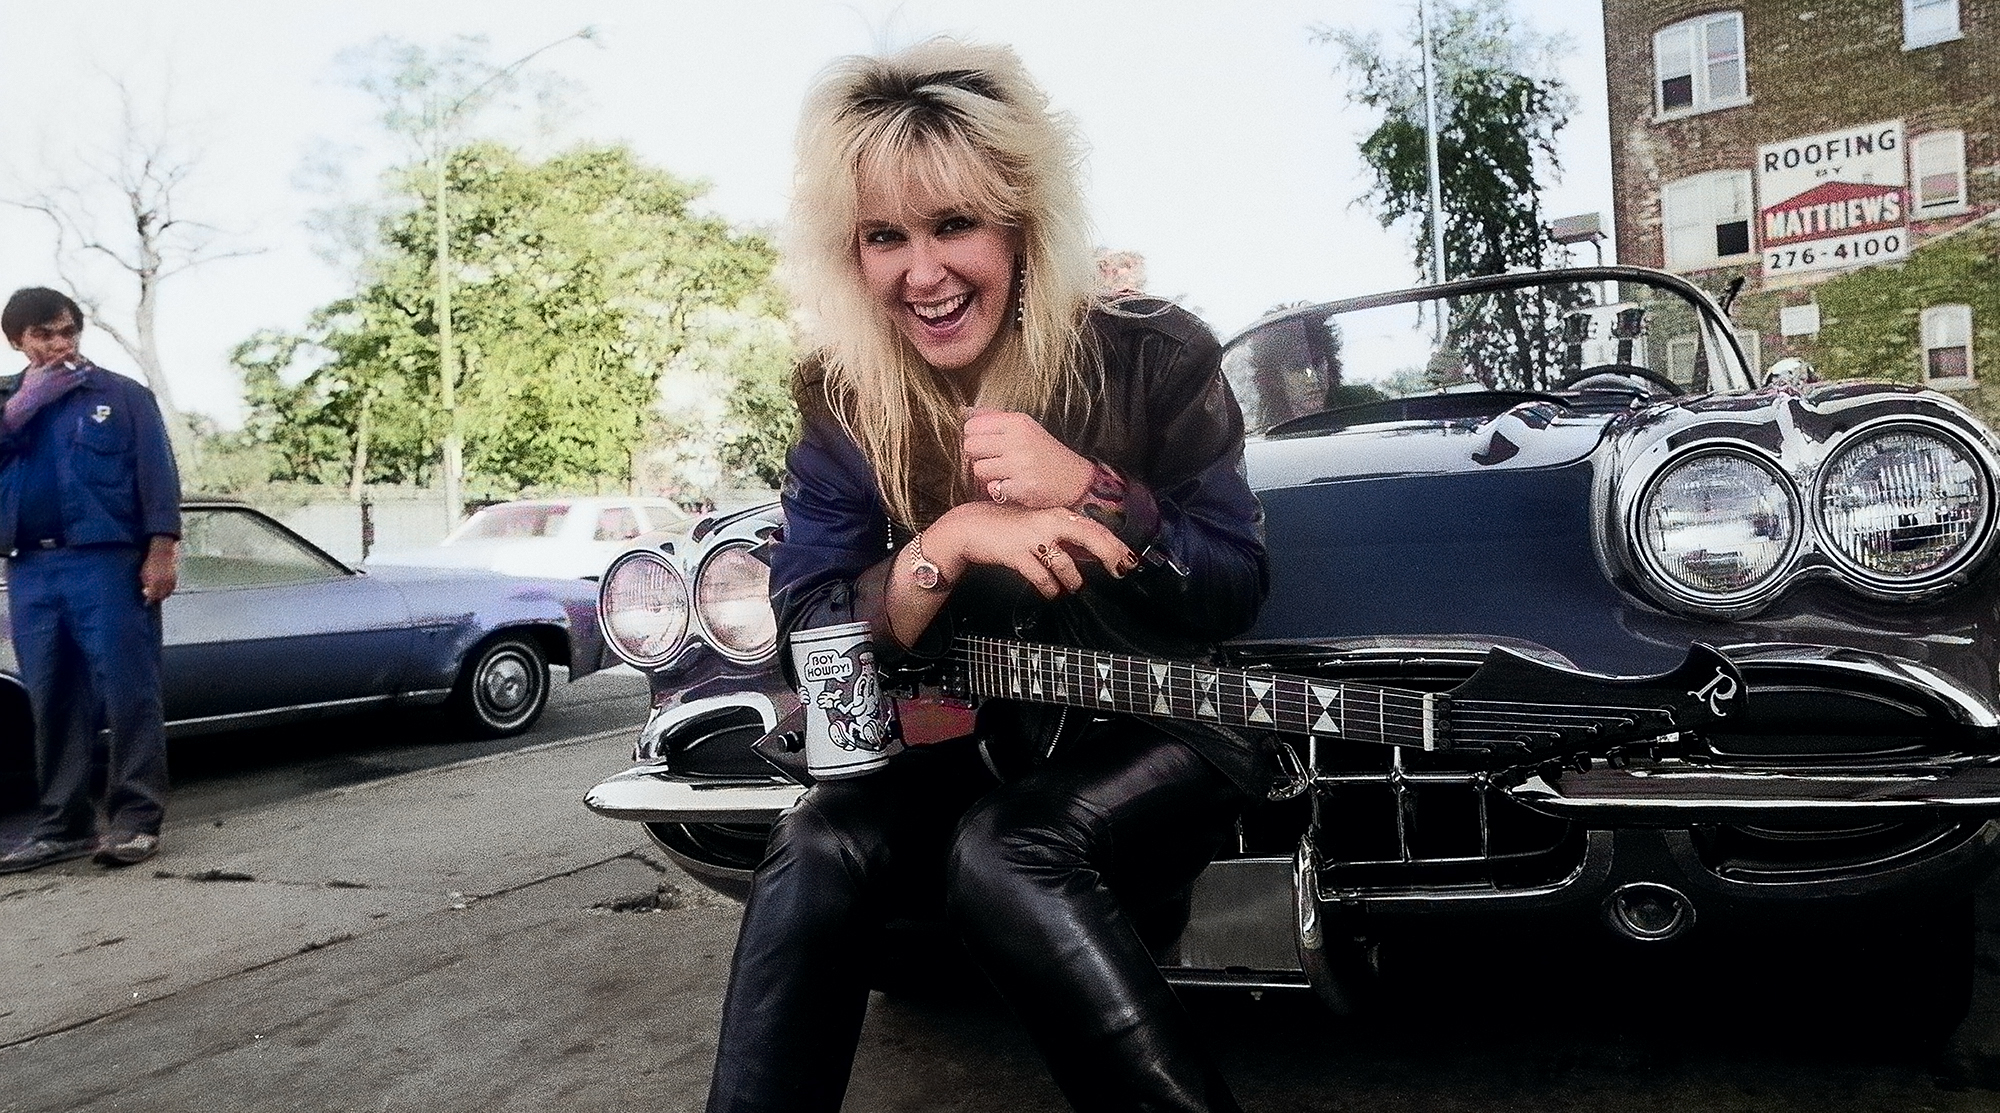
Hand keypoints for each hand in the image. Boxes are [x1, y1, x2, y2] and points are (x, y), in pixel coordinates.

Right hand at [3, 361, 85, 431]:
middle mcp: (53, 374)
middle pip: (68, 366)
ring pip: (72, 375)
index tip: (73, 350)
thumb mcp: (30, 372)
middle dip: (77, 362)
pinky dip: (78, 381)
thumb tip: (37, 357)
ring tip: (91, 368)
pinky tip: (85, 379)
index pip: (57, 360)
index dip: (66, 354)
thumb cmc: (29, 385)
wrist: (29, 398)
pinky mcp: (60, 389)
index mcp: (45, 369)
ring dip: (82, 371)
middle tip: (87, 359)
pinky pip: (72, 384)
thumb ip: (35, 363)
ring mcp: (57, 382)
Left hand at [141, 537, 178, 605]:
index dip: (149, 600)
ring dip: (162, 595)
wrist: (162, 554)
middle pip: (160, 596)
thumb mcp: (144, 573)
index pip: (152, 595)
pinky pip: (171, 589)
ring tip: (158, 596)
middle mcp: (163, 582)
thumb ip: (145, 583)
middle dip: (156, 598)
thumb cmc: (151, 563)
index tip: (146, 603)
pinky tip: (164, 591)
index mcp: (154, 581)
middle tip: (151, 600)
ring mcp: (170, 580)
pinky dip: (168, 591)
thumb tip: (145, 592)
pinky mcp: (175, 579)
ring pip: (167, 593)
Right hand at [927, 502, 1136, 599]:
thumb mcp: (1038, 525)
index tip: (1129, 558)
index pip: (1094, 527)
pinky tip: (1050, 591)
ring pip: (1066, 564)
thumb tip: (1088, 553)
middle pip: (1090, 537)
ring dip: (1072, 580)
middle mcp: (1048, 522)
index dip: (1114, 543)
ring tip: (1072, 586)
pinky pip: (1042, 577)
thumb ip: (1062, 536)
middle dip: (1109, 555)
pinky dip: (1049, 587)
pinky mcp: (1017, 554)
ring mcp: (1032, 538)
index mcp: (1057, 515)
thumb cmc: (1007, 528)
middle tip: (1121, 571)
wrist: (971, 528)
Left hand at [962, 408, 1094, 509]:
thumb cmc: (1045, 453)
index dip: (974, 438)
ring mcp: (1021, 464)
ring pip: (978, 469)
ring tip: (1006, 474)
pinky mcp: (1024, 487)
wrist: (1077, 480)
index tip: (987, 445)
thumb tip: (963, 411)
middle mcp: (1018, 440)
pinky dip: (1000, 491)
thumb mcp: (1024, 427)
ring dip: (988, 475)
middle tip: (995, 461)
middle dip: (978, 457)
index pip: (971, 426)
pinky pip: (992, 489)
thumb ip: (993, 418)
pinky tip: (1014, 486)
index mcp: (1017, 422)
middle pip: (970, 446)